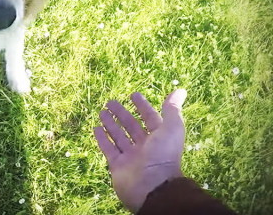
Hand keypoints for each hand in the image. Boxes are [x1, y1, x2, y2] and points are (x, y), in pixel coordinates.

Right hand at [94, 89, 186, 211]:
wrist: (151, 187)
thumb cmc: (163, 155)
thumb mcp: (171, 128)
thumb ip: (172, 110)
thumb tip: (180, 90)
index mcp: (159, 138)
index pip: (150, 118)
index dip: (143, 106)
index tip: (133, 95)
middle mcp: (145, 147)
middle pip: (132, 126)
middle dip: (122, 114)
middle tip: (110, 101)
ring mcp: (130, 157)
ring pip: (119, 136)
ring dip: (110, 124)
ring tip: (101, 111)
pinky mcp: (117, 165)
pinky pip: (108, 149)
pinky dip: (102, 138)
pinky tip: (96, 128)